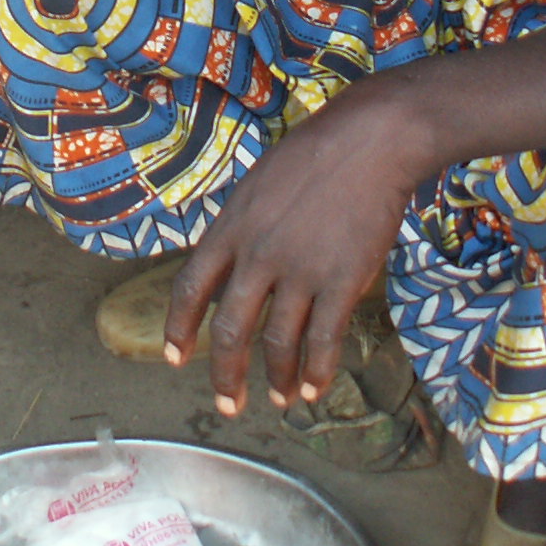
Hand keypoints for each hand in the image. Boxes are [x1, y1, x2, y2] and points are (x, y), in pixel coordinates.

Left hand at [163, 90, 426, 414]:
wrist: (370, 141)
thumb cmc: (315, 155)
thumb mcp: (256, 183)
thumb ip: (240, 227)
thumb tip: (229, 264)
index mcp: (231, 227)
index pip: (191, 288)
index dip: (180, 328)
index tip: (174, 358)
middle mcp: (258, 254)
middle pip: (230, 328)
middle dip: (226, 375)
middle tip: (227, 405)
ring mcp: (300, 270)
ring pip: (278, 341)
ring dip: (278, 377)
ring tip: (281, 400)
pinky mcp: (342, 280)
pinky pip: (323, 338)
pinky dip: (316, 370)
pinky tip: (313, 388)